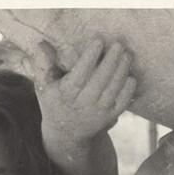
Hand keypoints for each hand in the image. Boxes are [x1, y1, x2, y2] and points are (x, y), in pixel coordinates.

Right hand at [35, 38, 135, 170]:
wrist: (67, 133)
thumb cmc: (55, 102)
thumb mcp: (43, 85)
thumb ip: (42, 65)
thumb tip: (42, 45)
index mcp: (67, 93)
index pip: (80, 73)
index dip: (90, 57)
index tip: (98, 41)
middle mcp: (84, 103)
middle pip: (100, 80)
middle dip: (111, 61)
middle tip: (118, 44)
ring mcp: (99, 111)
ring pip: (113, 89)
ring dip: (121, 71)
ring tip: (127, 55)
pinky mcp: (110, 116)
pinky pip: (121, 103)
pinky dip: (128, 91)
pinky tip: (131, 77)